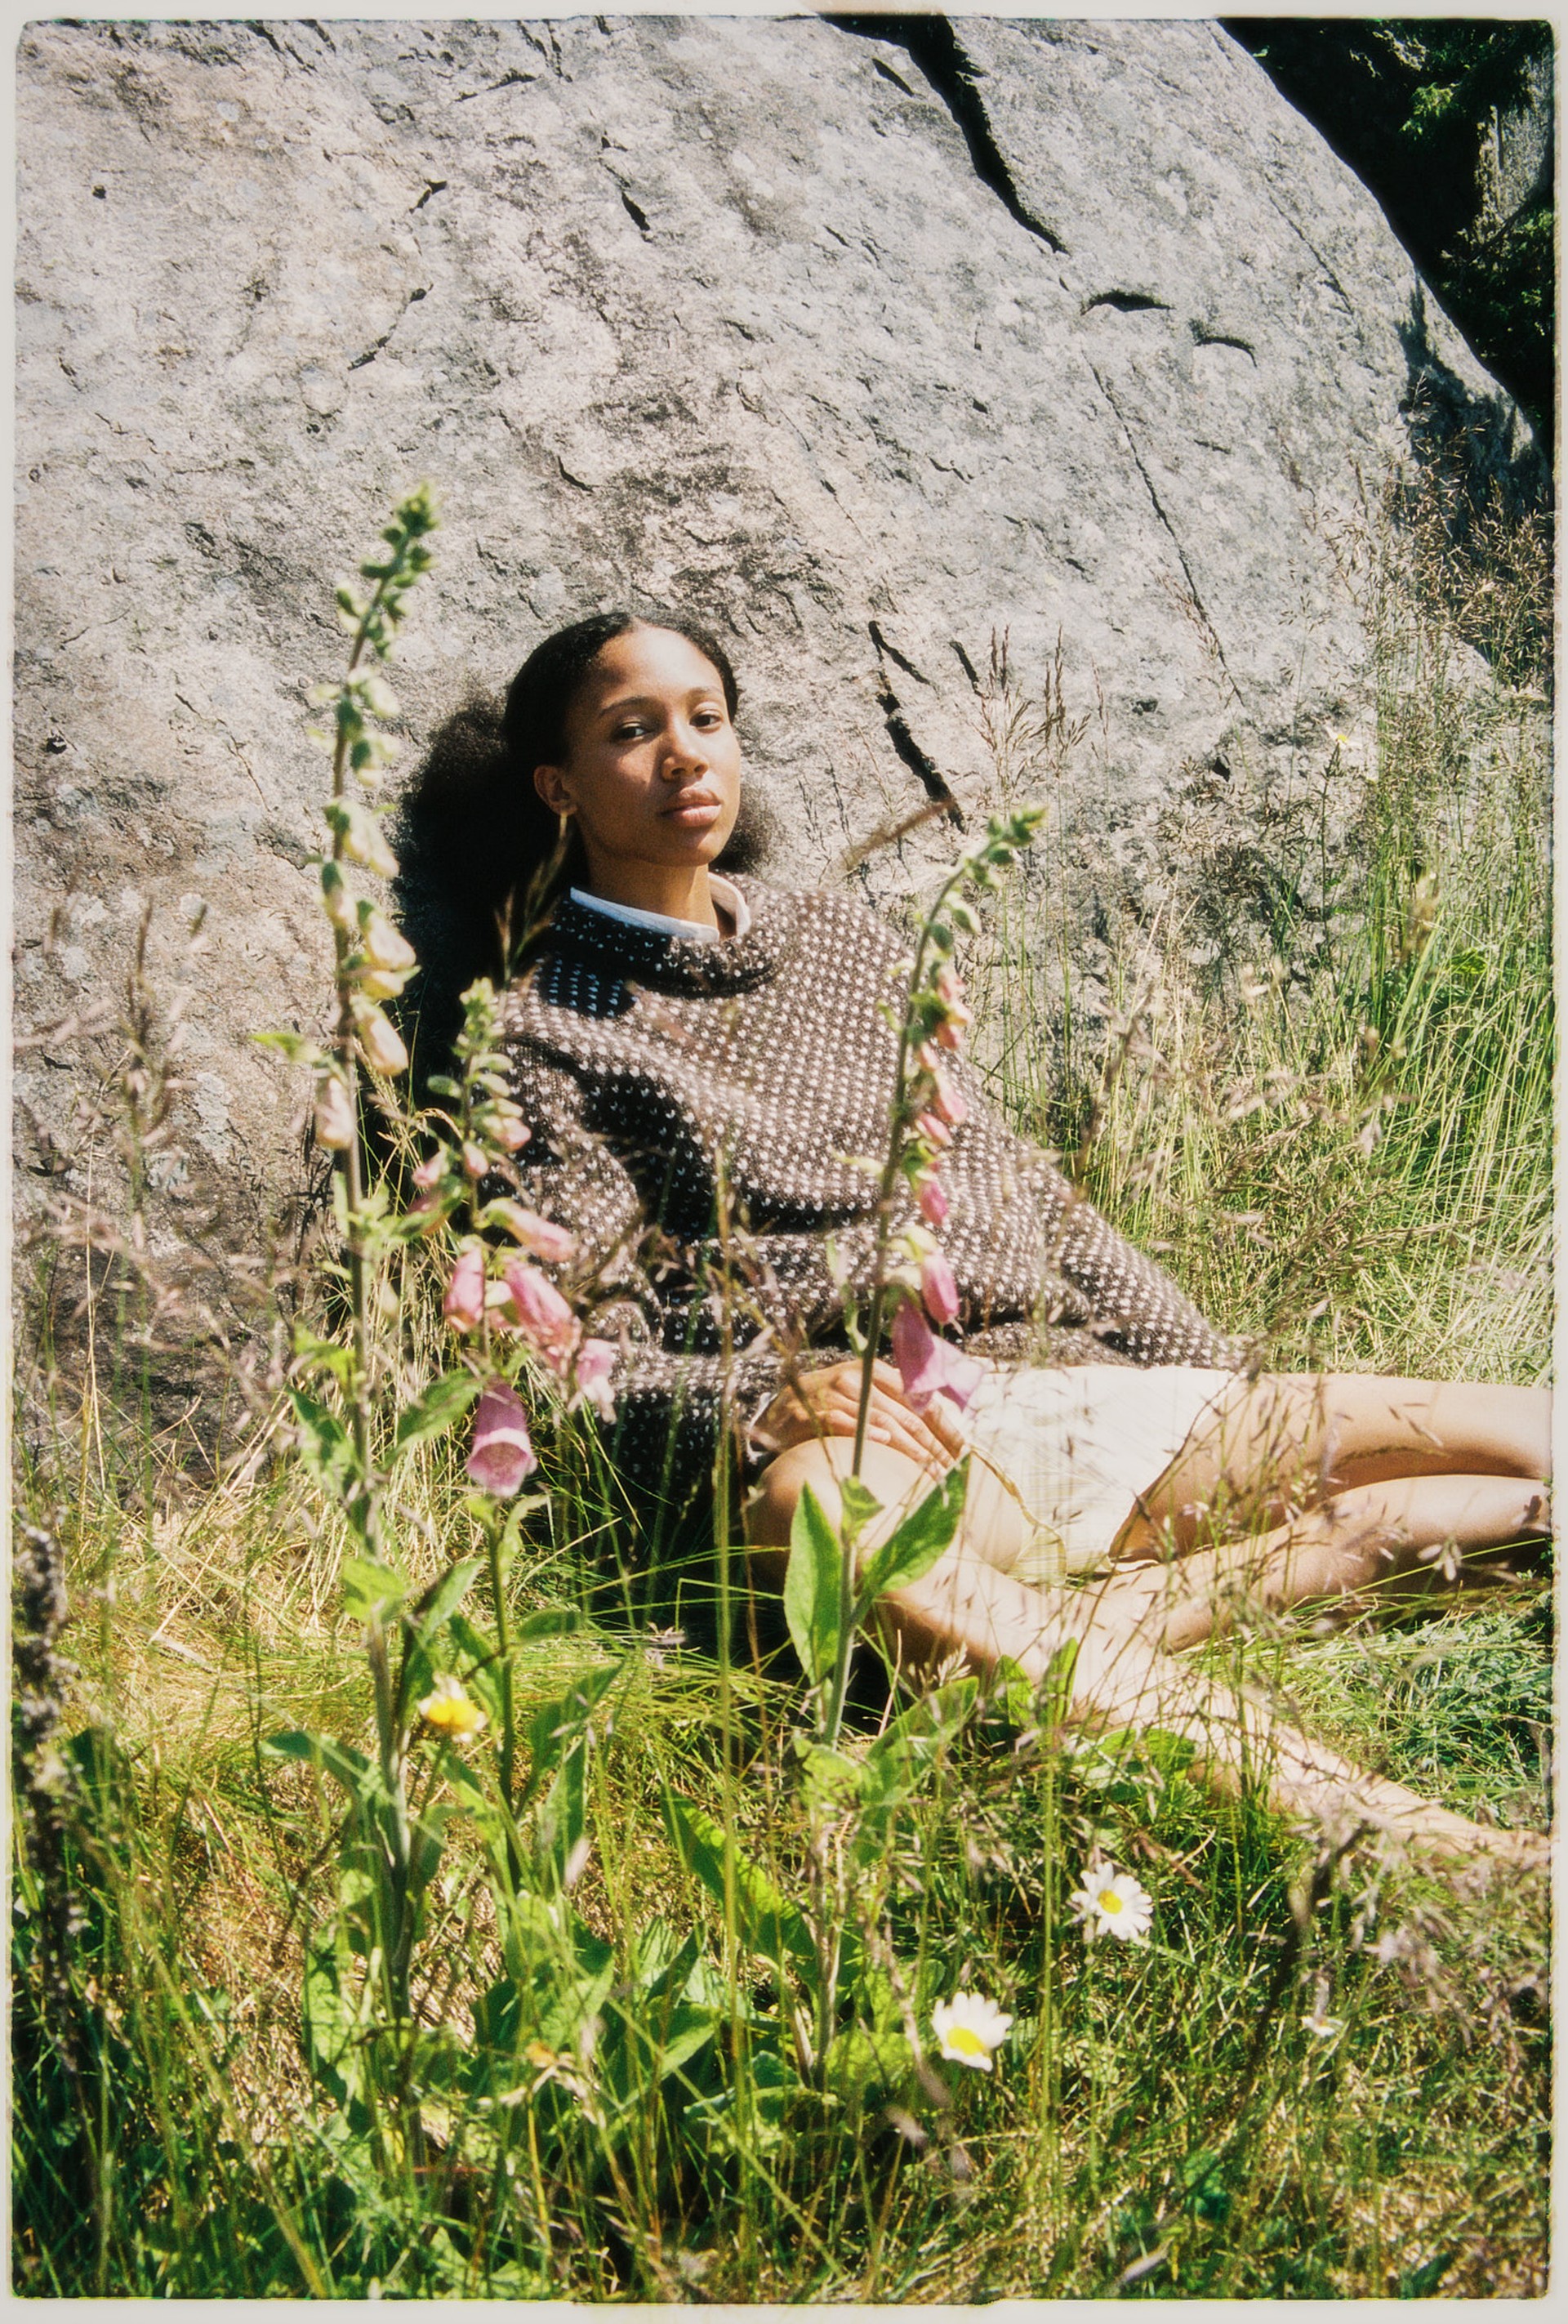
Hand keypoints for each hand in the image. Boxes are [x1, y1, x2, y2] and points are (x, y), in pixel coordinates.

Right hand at [754, 1360, 963, 1470]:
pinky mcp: (807, 1411)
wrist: (774, 1414)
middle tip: (950, 1471)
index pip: (918, 1398)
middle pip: (903, 1413)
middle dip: (931, 1445)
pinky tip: (882, 1442)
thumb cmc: (828, 1408)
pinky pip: (841, 1420)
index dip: (943, 1426)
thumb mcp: (862, 1398)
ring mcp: (829, 1392)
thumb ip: (896, 1406)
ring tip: (928, 1469)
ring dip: (907, 1447)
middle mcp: (853, 1377)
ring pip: (878, 1419)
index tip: (962, 1452)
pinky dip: (863, 1431)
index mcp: (873, 1371)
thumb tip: (943, 1425)